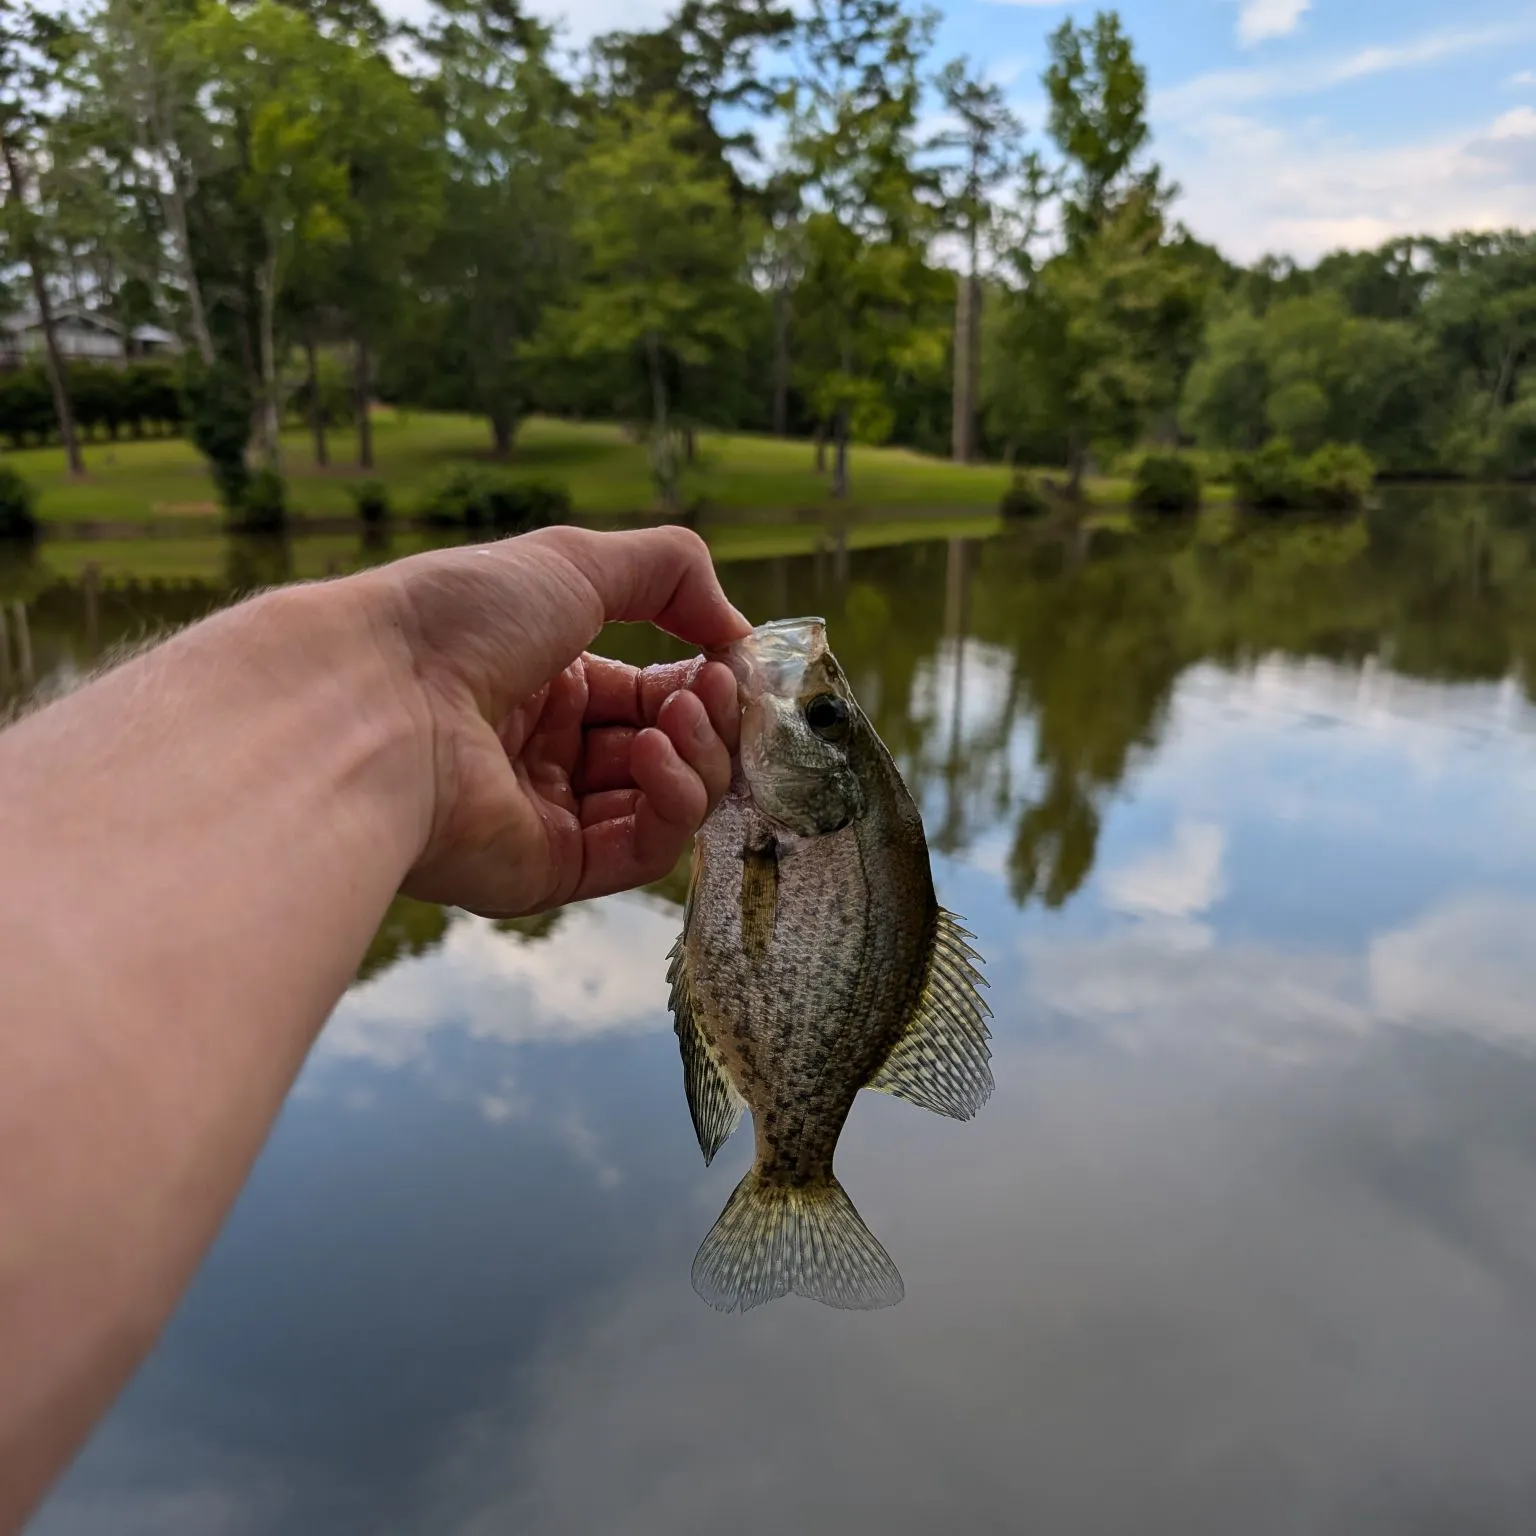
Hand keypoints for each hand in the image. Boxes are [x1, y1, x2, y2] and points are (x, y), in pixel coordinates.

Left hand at [361, 525, 750, 916]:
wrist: (373, 700)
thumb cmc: (459, 619)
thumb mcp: (574, 561)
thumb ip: (669, 571)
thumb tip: (736, 628)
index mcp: (546, 680)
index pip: (652, 691)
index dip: (702, 678)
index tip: (735, 661)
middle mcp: (546, 751)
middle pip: (668, 748)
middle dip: (709, 718)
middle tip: (714, 690)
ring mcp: (548, 815)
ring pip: (666, 802)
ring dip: (698, 755)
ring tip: (679, 717)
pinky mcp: (549, 872)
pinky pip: (642, 850)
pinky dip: (672, 803)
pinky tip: (658, 755)